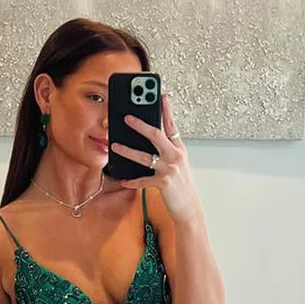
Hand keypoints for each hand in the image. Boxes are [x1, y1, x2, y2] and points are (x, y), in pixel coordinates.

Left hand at [109, 92, 202, 225]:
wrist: (189, 208)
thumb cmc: (182, 186)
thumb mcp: (179, 165)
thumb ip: (168, 151)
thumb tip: (152, 141)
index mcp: (179, 149)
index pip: (172, 125)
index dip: (166, 110)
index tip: (161, 95)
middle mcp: (175, 156)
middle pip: (156, 135)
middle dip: (140, 125)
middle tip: (127, 117)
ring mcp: (169, 169)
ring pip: (145, 156)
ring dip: (128, 150)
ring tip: (115, 145)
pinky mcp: (163, 183)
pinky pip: (143, 180)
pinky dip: (132, 181)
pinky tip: (124, 180)